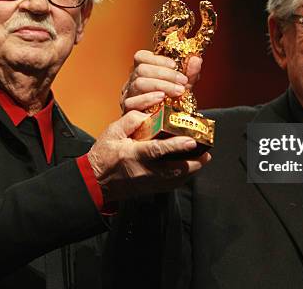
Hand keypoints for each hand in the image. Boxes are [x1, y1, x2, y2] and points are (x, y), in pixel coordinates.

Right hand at [86, 110, 210, 202]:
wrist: (95, 181)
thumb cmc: (103, 156)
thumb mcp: (112, 132)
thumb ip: (130, 120)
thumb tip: (147, 113)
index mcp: (133, 154)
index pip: (157, 150)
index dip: (175, 146)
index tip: (191, 141)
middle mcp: (143, 171)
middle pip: (173, 170)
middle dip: (192, 163)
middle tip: (206, 154)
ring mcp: (147, 183)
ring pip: (175, 180)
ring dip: (191, 171)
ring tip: (203, 159)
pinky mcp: (150, 189)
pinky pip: (170, 185)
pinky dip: (182, 177)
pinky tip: (189, 169)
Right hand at [120, 50, 201, 112]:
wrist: (166, 126)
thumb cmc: (172, 103)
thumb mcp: (184, 87)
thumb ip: (190, 73)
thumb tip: (196, 60)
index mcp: (143, 72)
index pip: (141, 57)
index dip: (157, 59)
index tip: (174, 65)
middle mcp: (133, 81)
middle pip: (142, 69)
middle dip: (165, 74)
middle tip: (182, 81)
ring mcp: (129, 95)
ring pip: (138, 83)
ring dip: (160, 85)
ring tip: (177, 91)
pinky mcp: (128, 110)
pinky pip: (132, 102)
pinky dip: (147, 98)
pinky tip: (161, 98)